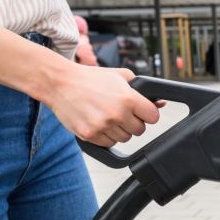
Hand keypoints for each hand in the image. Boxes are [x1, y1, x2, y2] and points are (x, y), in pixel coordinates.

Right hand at [44, 64, 160, 146]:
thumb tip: (160, 103)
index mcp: (128, 98)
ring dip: (120, 130)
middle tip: (122, 112)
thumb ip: (141, 88)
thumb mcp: (119, 76)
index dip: (148, 114)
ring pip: (125, 138)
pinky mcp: (90, 135)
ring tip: (108, 116)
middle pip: (140, 130)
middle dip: (133, 122)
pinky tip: (99, 122)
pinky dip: (106, 136)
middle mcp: (117, 113)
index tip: (142, 111)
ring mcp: (103, 126)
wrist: (59, 83)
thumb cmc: (91, 78)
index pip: (153, 117)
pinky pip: (109, 144)